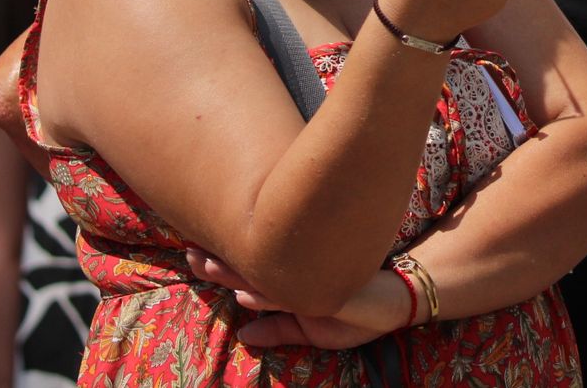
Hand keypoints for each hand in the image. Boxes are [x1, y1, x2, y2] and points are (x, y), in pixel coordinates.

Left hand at [187, 247, 409, 348]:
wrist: (398, 300)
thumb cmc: (357, 312)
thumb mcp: (313, 330)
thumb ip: (279, 330)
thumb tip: (244, 337)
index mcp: (292, 282)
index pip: (251, 272)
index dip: (223, 264)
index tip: (194, 253)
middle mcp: (299, 276)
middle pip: (253, 267)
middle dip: (220, 260)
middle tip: (189, 250)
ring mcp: (312, 280)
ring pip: (267, 276)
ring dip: (235, 273)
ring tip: (206, 266)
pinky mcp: (328, 290)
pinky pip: (293, 295)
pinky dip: (268, 296)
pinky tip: (247, 296)